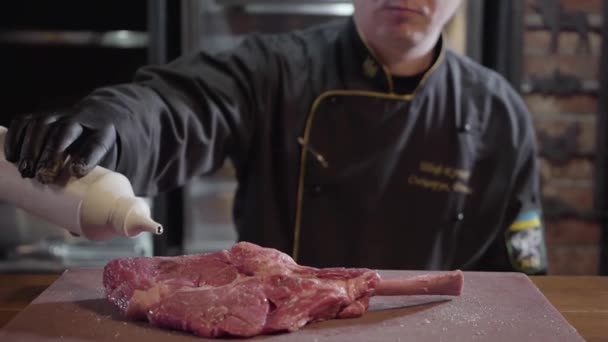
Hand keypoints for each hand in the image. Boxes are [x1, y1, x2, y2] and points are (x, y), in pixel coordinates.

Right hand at [4, 106, 118, 183]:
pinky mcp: (41, 115)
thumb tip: (78, 220)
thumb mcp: (104, 162)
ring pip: (44, 125)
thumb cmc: (97, 149)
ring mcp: (60, 115)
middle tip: (43, 177)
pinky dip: (16, 138)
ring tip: (26, 172)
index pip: (97, 143)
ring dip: (31, 149)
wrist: (95, 118)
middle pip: (66, 132)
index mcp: (104, 133)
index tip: (76, 172)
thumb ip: (94, 182)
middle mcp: (82, 120)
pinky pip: (25, 122)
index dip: (87, 157)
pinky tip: (12, 158)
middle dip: (52, 154)